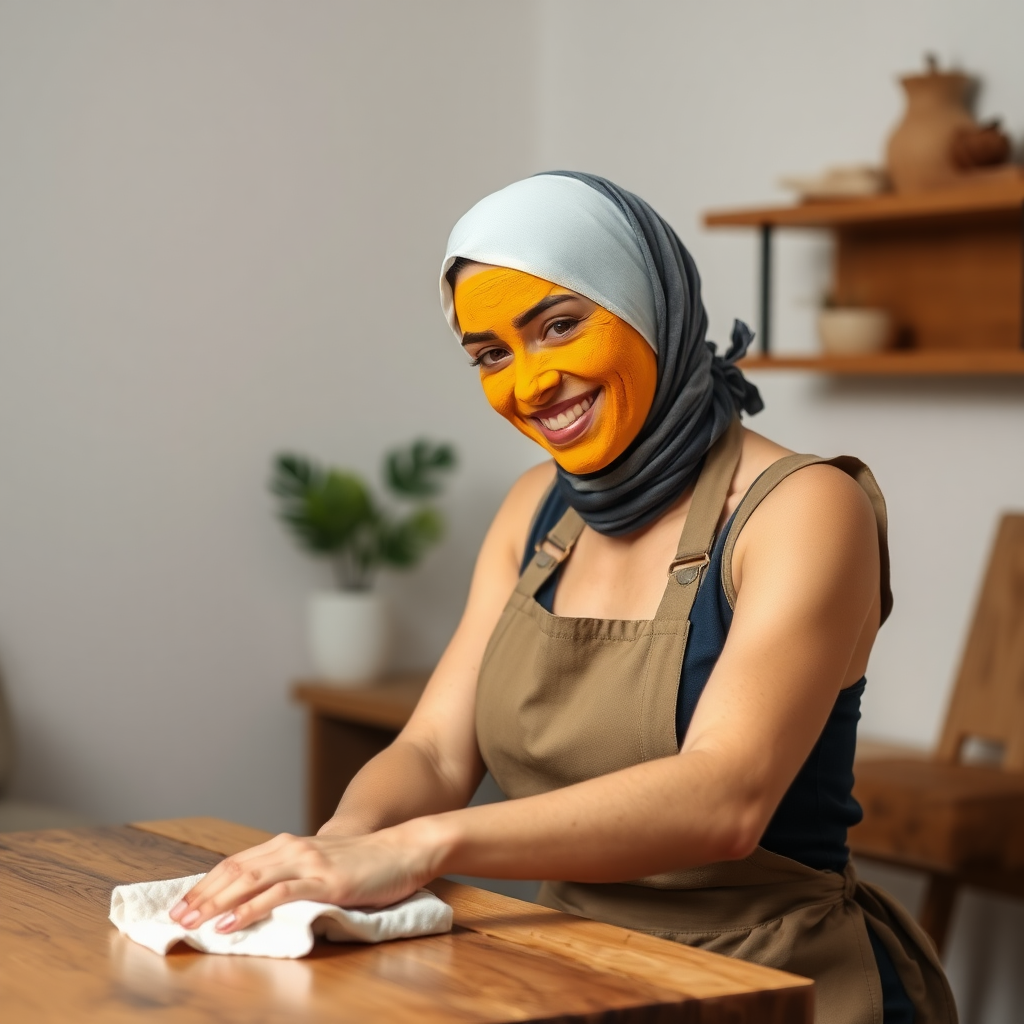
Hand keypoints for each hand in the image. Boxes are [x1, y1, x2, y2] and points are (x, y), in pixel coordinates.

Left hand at [167, 819, 446, 933]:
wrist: (404, 849)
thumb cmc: (367, 864)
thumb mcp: (324, 867)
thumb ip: (295, 877)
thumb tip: (264, 901)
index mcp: (289, 845)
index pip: (236, 863)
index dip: (206, 883)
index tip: (182, 903)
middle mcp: (292, 848)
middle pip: (234, 870)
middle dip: (200, 895)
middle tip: (173, 918)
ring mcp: (307, 862)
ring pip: (249, 880)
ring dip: (214, 903)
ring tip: (190, 923)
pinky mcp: (323, 880)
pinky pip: (278, 895)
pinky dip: (249, 909)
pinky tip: (230, 925)